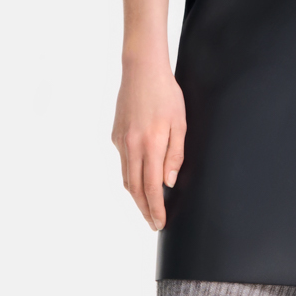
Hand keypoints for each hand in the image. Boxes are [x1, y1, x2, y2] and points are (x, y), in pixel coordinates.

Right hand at [112, 57, 186, 230]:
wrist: (141, 71)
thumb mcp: (180, 124)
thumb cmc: (166, 95)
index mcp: (150, 145)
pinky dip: (131, 176)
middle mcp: (131, 147)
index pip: (152, 188)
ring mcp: (121, 142)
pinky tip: (139, 180)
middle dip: (144, 209)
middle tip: (153, 223)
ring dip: (136, 196)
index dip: (156, 209)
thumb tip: (168, 182)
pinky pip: (124, 162)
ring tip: (146, 208)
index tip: (159, 223)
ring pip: (127, 177)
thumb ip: (175, 155)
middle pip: (135, 189)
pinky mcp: (115, 136)